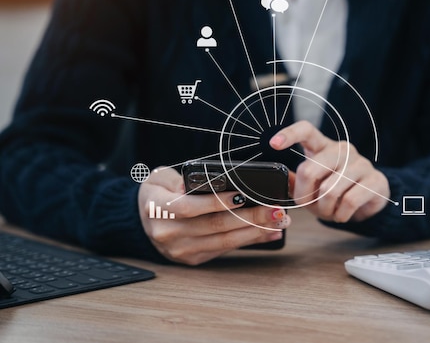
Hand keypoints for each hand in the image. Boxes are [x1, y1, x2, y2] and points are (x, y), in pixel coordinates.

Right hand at [138, 167, 289, 264]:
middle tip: (275, 209)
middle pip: (214, 226)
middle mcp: (169, 233)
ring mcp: (181, 250)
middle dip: (249, 217)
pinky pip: (225, 250)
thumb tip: (211, 182)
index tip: (241, 195)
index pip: (188, 207)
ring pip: (224, 241)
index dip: (216, 201)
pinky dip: (249, 241)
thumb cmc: (157, 194)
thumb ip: (180, 178)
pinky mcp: (193, 258)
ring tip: (278, 221)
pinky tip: (268, 233)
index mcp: (158, 208)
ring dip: (255, 231)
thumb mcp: (159, 178)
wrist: (143, 221)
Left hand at [270, 121, 389, 222]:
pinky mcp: (375, 180)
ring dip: (325, 209)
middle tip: (312, 206)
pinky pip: (350, 201)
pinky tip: (342, 214)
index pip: (306, 130)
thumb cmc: (336, 191)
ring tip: (329, 212)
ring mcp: (361, 163)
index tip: (273, 144)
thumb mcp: (312, 186)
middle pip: (310, 169)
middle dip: (305, 195)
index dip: (289, 135)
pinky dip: (341, 214)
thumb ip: (296, 181)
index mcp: (323, 147)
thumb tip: (278, 178)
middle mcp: (342, 150)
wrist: (369, 201)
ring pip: (329, 190)